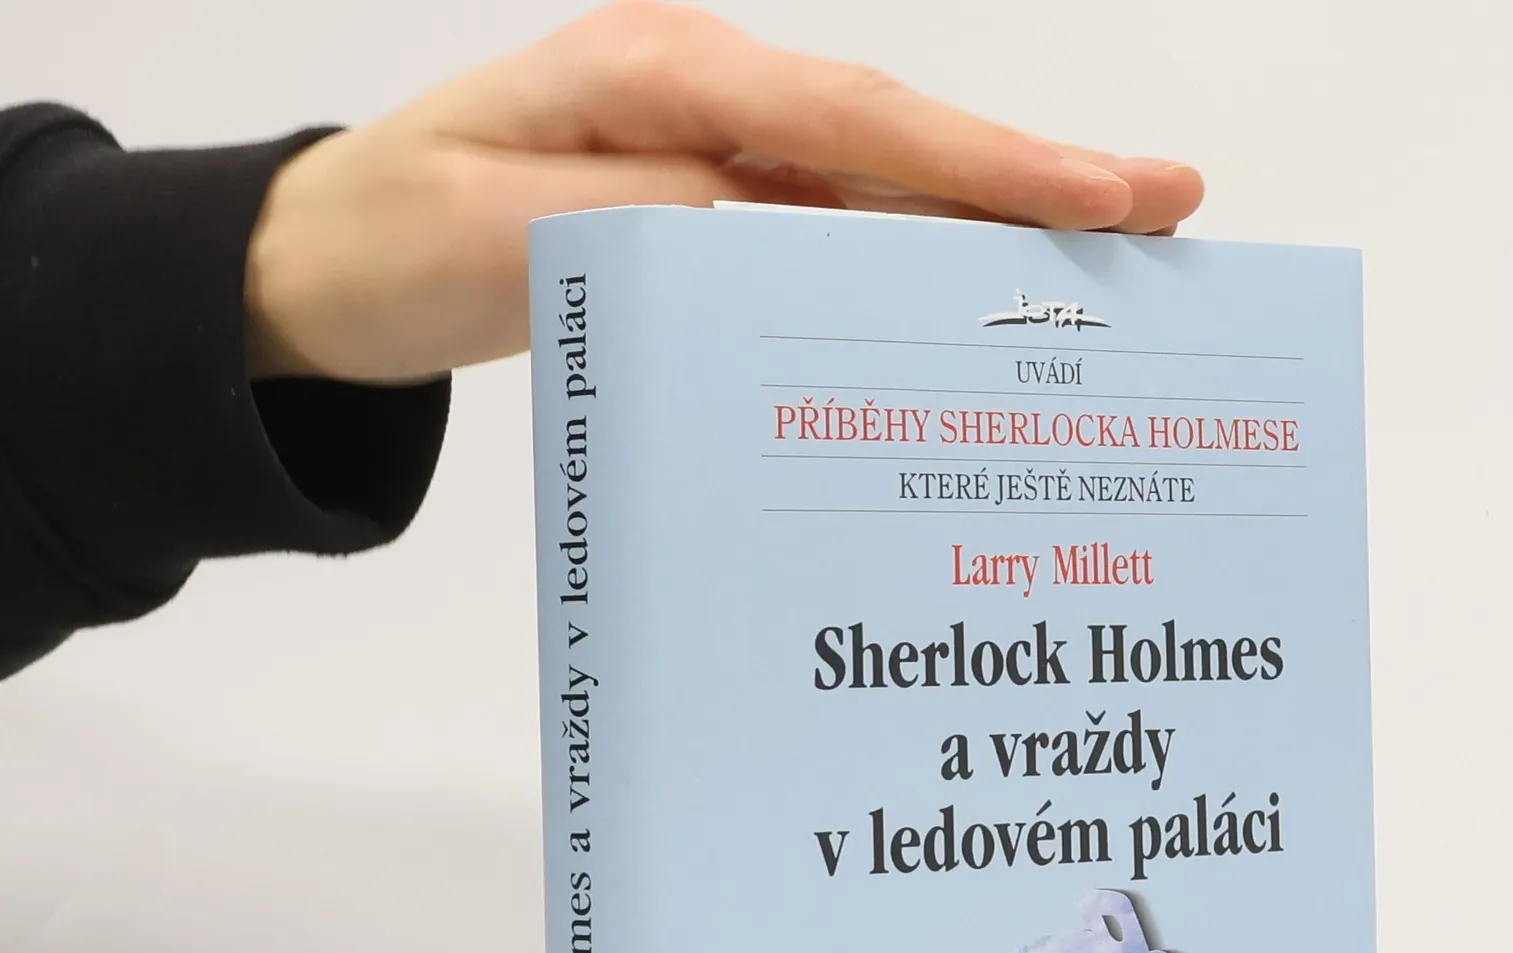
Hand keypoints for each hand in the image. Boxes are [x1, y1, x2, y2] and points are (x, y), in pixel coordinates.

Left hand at [243, 2, 1205, 382]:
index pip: (859, 123)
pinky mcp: (711, 209)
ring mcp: (715, 152)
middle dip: (1033, 184)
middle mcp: (709, 97)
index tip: (1103, 197)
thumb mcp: (524, 235)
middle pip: (898, 144)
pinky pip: (833, 235)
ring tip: (1112, 260)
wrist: (327, 263)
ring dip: (992, 227)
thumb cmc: (405, 238)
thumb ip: (673, 227)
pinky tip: (980, 299)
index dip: (987, 167)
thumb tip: (812, 238)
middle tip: (1168, 213)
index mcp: (667, 75)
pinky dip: (913, 266)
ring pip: (880, 189)